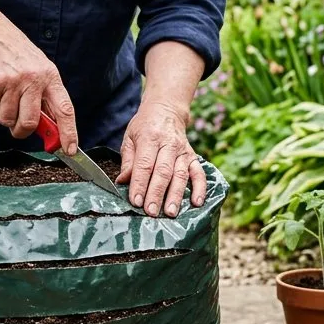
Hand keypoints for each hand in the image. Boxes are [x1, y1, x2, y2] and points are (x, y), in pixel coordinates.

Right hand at [0, 15, 78, 152]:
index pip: (65, 110)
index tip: (70, 150)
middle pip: (30, 123)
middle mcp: (33, 79)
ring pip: (6, 120)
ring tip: (2, 95)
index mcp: (50, 77)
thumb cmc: (15, 54)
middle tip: (15, 125)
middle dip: (20, 130)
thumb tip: (50, 129)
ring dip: (1, 115)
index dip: (69, 133)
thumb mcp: (38, 69)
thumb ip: (44, 97)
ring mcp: (12, 81)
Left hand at [117, 100, 206, 217]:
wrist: (166, 110)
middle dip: (157, 193)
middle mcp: (169, 144)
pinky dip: (200, 188)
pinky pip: (199, 173)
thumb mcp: (130, 138)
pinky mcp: (193, 156)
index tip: (135, 201)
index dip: (140, 184)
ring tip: (171, 213)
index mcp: (150, 137)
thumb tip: (122, 182)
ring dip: (176, 195)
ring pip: (181, 175)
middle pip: (163, 172)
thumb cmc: (144, 127)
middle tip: (151, 212)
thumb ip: (128, 162)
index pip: (145, 164)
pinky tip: (197, 203)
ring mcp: (183, 151)